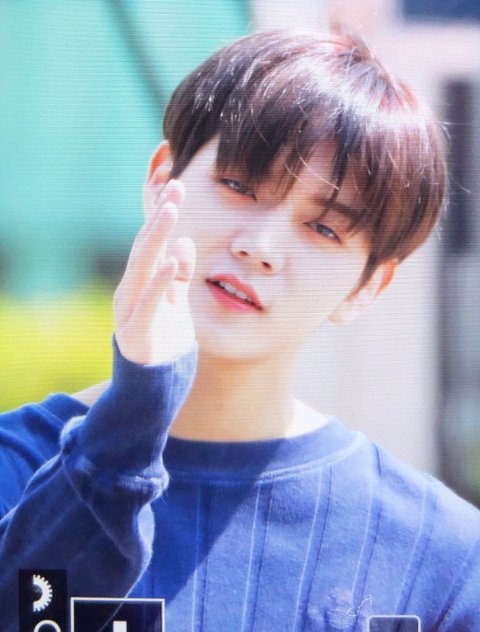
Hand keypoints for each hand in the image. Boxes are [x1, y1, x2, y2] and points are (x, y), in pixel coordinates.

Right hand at [114, 179, 195, 364]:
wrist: (153, 387)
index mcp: (140, 283)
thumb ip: (178, 275)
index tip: (177, 186)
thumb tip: (185, 243)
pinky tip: (171, 260)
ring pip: (142, 267)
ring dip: (156, 238)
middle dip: (160, 217)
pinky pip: (149, 302)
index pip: (152, 242)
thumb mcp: (176, 303)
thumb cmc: (164, 342)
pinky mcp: (138, 332)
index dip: (162, 214)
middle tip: (175, 187)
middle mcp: (130, 291)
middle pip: (145, 247)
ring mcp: (131, 310)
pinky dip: (159, 280)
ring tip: (170, 211)